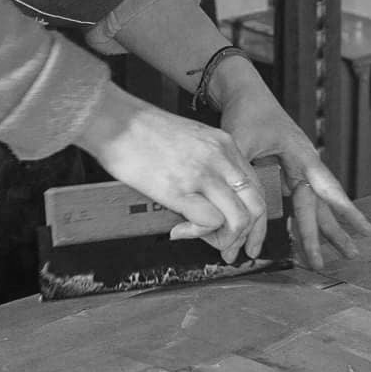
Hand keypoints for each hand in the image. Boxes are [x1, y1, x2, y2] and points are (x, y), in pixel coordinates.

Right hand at [74, 98, 269, 261]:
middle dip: (247, 236)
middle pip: (255, 207)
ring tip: (203, 240)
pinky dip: (199, 234)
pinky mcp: (178, 189)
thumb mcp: (190, 137)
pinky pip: (209, 222)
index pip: (256, 189)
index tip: (245, 237)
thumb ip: (207, 163)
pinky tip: (180, 231)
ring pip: (238, 218)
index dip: (255, 220)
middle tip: (230, 250)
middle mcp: (219, 158)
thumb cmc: (142, 130)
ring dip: (225, 239)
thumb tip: (211, 198)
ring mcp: (201, 174)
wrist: (114, 120)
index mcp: (224, 144)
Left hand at [210, 63, 370, 269]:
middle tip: (352, 255)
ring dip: (325, 230)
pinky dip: (303, 221)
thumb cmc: (246, 112)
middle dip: (335, 230)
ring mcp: (298, 169)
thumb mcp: (240, 140)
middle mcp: (305, 163)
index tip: (365, 227)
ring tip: (345, 252)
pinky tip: (307, 239)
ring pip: (314, 206)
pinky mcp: (287, 173)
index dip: (344, 208)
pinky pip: (299, 202)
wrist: (243, 93)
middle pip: (321, 203)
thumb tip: (239, 207)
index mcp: (301, 153)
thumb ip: (242, 172)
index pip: (325, 186)